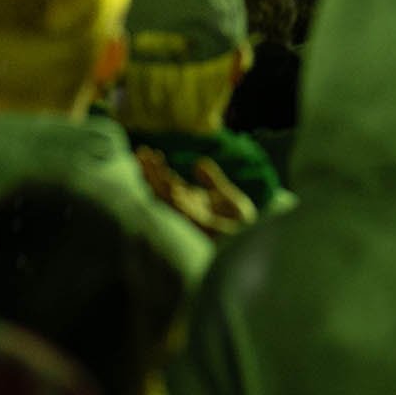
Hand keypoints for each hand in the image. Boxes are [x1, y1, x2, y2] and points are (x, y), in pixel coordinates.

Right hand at [138, 149, 255, 237]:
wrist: (255, 242)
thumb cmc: (241, 225)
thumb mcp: (227, 196)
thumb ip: (212, 180)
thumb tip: (197, 162)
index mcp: (192, 202)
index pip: (169, 184)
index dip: (158, 169)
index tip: (150, 152)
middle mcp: (187, 209)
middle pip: (162, 189)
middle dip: (150, 172)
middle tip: (140, 152)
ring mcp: (191, 217)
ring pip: (167, 197)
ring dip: (157, 180)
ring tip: (147, 161)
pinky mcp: (200, 224)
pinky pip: (182, 209)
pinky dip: (173, 195)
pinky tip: (168, 181)